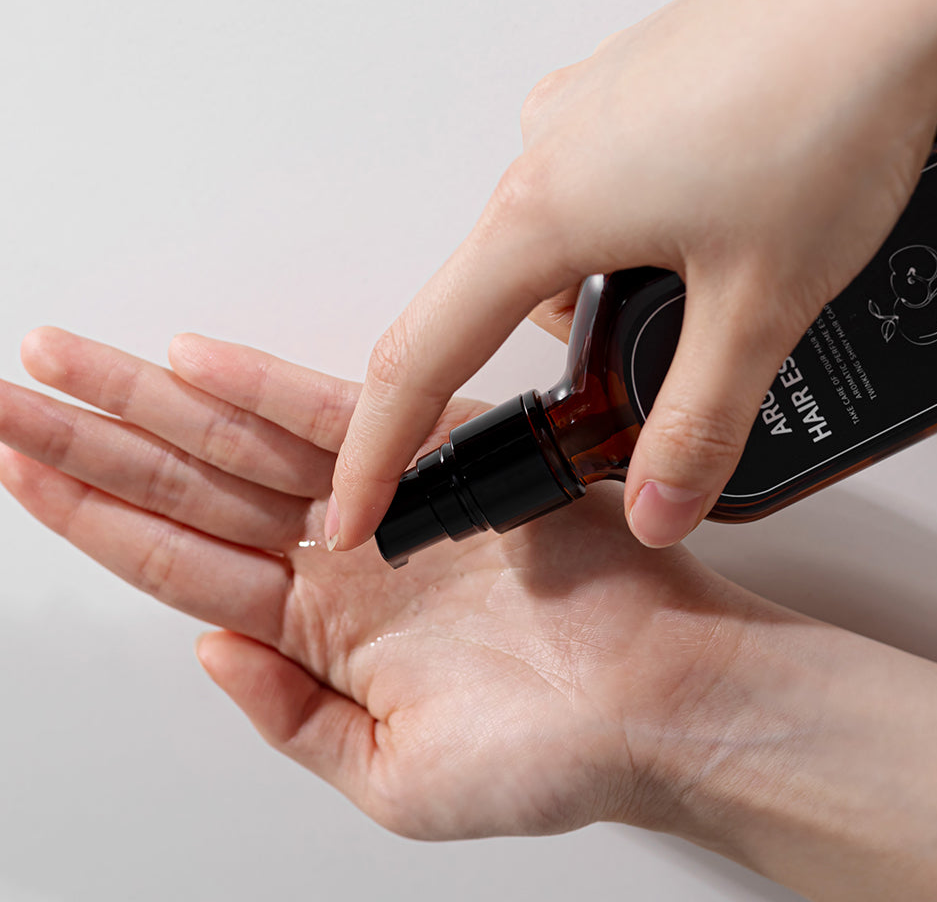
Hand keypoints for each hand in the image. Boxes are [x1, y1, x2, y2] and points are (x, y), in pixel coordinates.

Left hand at [4, 329, 936, 900]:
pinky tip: (194, 364)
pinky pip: (337, 415)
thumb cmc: (551, 752)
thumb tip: (213, 654)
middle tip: (8, 398)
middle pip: (186, 487)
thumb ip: (289, 719)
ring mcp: (383, 501)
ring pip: (239, 442)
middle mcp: (339, 556)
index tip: (17, 472)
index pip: (174, 562)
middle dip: (88, 442)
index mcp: (318, 631)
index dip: (89, 518)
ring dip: (150, 404)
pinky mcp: (441, 457)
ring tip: (63, 369)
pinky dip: (265, 387)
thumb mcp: (391, 784)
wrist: (660, 699)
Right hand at [328, 0, 936, 551]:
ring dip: (600, 300)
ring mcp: (585, 113)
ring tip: (705, 293)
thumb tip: (655, 507)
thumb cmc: (826, 100)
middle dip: (547, 371)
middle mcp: (544, 153)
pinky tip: (707, 229)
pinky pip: (594, 191)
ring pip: (554, 247)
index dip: (377, 452)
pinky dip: (626, 239)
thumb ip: (701, 423)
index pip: (419, 359)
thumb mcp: (760, 302)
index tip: (356, 510)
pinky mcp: (629, 93)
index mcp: (543, 211)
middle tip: (620, 401)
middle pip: (491, 304)